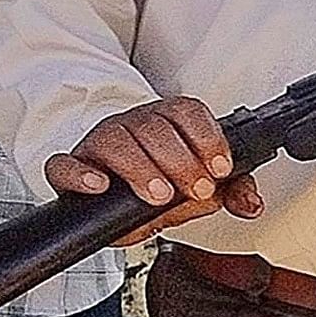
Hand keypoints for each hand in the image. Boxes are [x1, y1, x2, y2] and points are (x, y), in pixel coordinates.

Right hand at [50, 97, 262, 244]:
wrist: (114, 193)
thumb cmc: (159, 182)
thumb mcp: (195, 187)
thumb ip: (229, 191)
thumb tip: (251, 204)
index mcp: (166, 122)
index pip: (187, 112)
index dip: (207, 137)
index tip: (220, 168)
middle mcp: (132, 125)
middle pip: (154, 127)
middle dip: (181, 160)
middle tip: (196, 189)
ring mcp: (99, 142)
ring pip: (115, 139)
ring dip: (140, 167)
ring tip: (159, 194)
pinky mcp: (71, 166)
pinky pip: (64, 164)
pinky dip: (80, 175)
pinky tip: (100, 187)